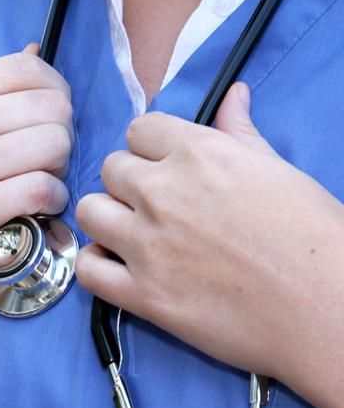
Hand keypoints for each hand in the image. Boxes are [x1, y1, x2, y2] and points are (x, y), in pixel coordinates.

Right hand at [0, 45, 73, 340]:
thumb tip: (37, 53)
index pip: (26, 68)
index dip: (56, 93)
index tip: (51, 121)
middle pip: (49, 107)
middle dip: (62, 135)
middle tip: (46, 162)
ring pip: (53, 145)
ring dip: (59, 170)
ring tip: (40, 186)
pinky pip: (43, 190)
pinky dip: (53, 201)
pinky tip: (37, 211)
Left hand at [75, 83, 343, 393]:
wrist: (325, 310)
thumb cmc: (314, 239)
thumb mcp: (279, 171)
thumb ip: (240, 133)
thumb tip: (232, 96)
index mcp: (201, 154)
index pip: (139, 130)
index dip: (150, 149)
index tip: (163, 168)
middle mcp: (164, 193)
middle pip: (110, 168)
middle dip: (128, 183)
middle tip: (154, 205)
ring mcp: (148, 245)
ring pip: (89, 211)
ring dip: (106, 219)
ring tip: (131, 234)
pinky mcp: (143, 295)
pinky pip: (87, 269)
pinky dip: (96, 266)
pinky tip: (119, 267)